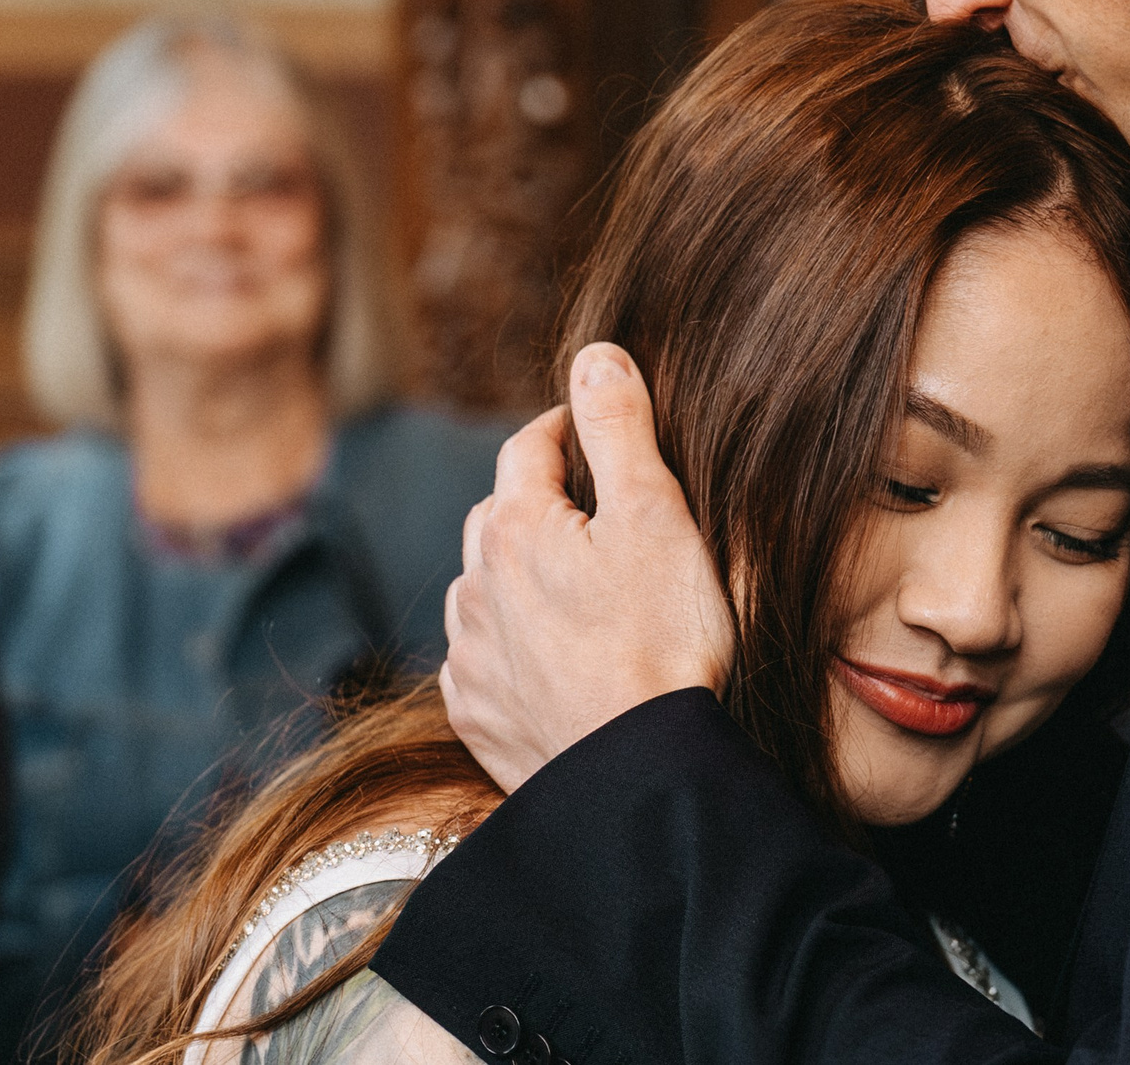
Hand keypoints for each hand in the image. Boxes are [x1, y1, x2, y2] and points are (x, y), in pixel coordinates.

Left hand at [439, 344, 734, 792]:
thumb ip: (620, 427)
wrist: (636, 772)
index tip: (597, 429)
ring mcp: (470, 655)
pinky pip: (482, 659)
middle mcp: (473, 586)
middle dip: (539, 501)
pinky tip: (553, 658)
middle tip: (595, 509)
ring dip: (518, 576)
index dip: (567, 429)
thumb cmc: (660, 641)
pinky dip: (511, 645)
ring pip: (484, 589)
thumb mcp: (656, 514)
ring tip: (577, 590)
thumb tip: (595, 356)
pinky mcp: (477, 715)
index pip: (531, 447)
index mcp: (515, 527)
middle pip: (500, 516)